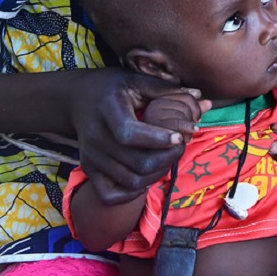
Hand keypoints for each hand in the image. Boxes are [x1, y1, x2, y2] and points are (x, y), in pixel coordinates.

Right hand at [69, 68, 200, 205]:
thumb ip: (166, 90)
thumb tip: (199, 95)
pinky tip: (145, 176)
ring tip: (168, 158)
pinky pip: (110, 195)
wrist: (77, 99)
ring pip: (130, 181)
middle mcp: (96, 136)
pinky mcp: (88, 170)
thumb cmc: (113, 88)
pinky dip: (132, 192)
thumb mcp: (136, 80)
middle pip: (136, 163)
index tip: (180, 136)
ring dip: (157, 174)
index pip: (130, 134)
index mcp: (108, 109)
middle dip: (167, 158)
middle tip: (181, 146)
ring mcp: (90, 156)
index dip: (158, 140)